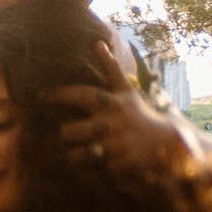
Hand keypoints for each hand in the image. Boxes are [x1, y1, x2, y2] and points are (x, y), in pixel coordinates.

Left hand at [46, 41, 193, 185]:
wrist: (169, 144)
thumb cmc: (141, 116)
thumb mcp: (127, 91)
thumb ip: (110, 69)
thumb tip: (97, 43)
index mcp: (113, 102)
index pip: (82, 95)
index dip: (60, 95)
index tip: (42, 96)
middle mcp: (112, 122)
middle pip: (70, 131)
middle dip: (66, 134)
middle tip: (69, 134)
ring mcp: (115, 144)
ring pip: (77, 153)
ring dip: (75, 154)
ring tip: (82, 152)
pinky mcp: (119, 163)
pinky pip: (94, 168)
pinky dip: (93, 168)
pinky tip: (99, 165)